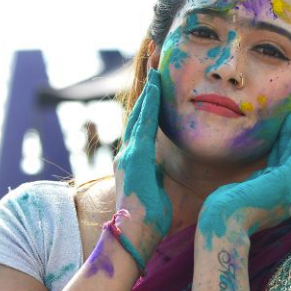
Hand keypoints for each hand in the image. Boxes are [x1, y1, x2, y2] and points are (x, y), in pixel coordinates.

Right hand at [113, 69, 172, 256]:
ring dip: (149, 83)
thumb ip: (156, 174)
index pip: (146, 120)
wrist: (134, 239)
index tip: (159, 74)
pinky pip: (144, 124)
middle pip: (140, 107)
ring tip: (156, 57)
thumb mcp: (157, 191)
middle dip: (148, 79)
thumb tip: (161, 166)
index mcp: (136, 159)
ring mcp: (129, 154)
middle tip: (155, 52)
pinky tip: (157, 84)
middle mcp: (129, 152)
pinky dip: (150, 103)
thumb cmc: (149, 222)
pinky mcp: (134, 159)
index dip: (152, 96)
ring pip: (140, 110)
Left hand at [197, 112, 290, 249]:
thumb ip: (246, 188)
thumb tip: (244, 184)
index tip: (281, 137)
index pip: (277, 171)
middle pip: (288, 162)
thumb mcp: (235, 197)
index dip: (280, 151)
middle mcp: (285, 200)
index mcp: (272, 204)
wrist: (222, 225)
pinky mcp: (285, 181)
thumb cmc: (220, 214)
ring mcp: (287, 192)